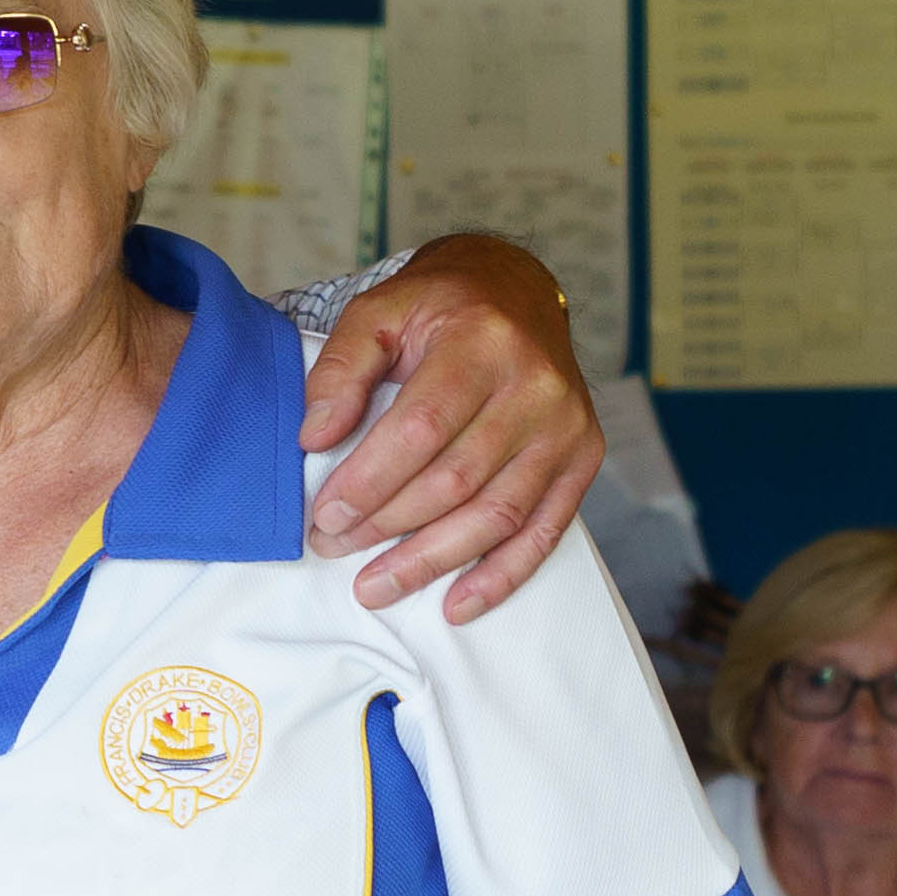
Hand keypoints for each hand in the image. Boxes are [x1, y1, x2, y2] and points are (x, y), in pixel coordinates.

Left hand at [300, 234, 600, 622]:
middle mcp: (534, 387)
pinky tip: (457, 603)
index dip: (370, 480)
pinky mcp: (583, 457)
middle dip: (387, 525)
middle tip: (332, 547)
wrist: (516, 291)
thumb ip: (341, 369)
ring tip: (376, 587)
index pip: (421, 428)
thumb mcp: (377, 312)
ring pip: (496, 514)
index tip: (324, 514)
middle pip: (456, 479)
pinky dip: (502, 575)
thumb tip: (314, 434)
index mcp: (481, 344)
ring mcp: (565, 427)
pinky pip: (543, 530)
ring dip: (432, 561)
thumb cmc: (438, 308)